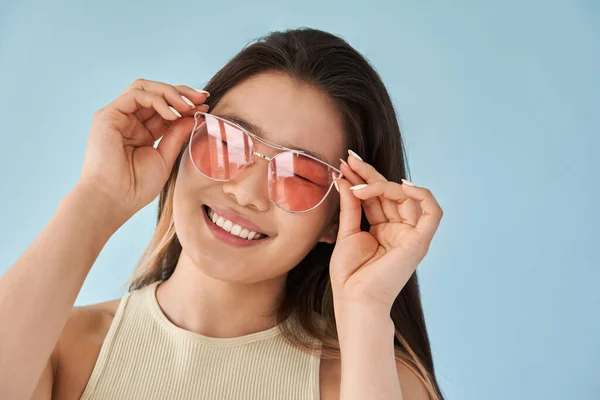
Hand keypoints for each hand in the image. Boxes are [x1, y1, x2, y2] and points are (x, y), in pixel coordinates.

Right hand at [77, 78, 209, 220]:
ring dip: (171, 94)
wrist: (114, 200)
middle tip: (203, 99)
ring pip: (146, 88)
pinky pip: (136, 95)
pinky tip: (172, 115)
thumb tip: (194, 116)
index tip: (206, 108)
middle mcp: (128, 120)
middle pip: (156, 93)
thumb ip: (177, 135)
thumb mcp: (165, 158)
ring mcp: (117, 116)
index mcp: (142, 131)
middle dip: (181, 93)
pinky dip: (157, 100)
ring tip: (189, 106)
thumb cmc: (136, 186)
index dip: (186, 104)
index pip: (165, 108)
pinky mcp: (107, 115)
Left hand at [330, 151, 442, 311]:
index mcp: (381, 229)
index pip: (375, 196)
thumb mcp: (347, 233)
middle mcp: (398, 230)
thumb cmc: (349, 275)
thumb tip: (345, 179)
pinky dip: (423, 195)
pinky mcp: (420, 242)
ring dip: (382, 183)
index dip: (362, 178)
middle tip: (349, 159)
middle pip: (388, 193)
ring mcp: (410, 235)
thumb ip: (351, 206)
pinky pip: (432, 213)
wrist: (355, 299)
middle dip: (369, 173)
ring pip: (405, 197)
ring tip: (358, 182)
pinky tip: (402, 184)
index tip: (344, 164)